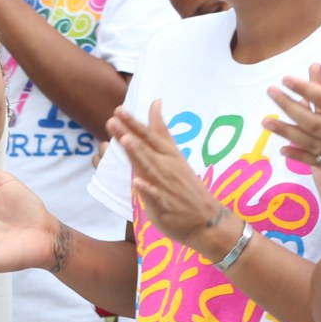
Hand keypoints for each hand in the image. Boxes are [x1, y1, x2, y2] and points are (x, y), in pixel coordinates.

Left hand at [107, 99, 224, 248]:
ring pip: (149, 167)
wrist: (207, 219)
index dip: (133, 123)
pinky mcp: (166, 204)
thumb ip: (161, 130)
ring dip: (138, 154)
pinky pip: (155, 196)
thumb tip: (155, 102)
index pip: (148, 136)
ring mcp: (166, 185)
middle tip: (114, 119)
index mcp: (167, 154)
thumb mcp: (174, 153)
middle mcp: (166, 166)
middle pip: (145, 148)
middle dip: (130, 134)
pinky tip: (137, 182)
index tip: (118, 109)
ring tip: (126, 140)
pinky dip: (147, 189)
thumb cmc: (185, 184)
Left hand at [262, 42, 320, 199]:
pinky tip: (283, 147)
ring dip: (286, 130)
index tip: (287, 78)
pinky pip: (319, 163)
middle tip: (270, 92)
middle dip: (288, 105)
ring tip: (265, 120)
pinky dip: (300, 155)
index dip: (307, 88)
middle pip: (314, 120)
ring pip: (312, 142)